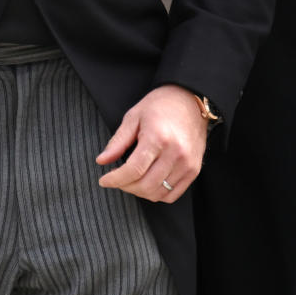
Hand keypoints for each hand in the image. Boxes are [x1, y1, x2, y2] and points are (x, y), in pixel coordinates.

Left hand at [96, 85, 206, 203]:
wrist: (190, 99)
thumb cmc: (160, 106)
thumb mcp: (134, 117)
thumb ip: (118, 141)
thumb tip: (101, 161)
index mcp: (158, 137)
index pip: (133, 170)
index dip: (115, 179)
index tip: (104, 180)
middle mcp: (175, 153)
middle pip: (145, 185)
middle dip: (125, 186)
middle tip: (117, 179)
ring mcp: (187, 163)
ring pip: (157, 193)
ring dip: (140, 192)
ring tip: (131, 180)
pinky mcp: (194, 169)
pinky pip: (172, 194)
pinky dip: (157, 194)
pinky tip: (148, 182)